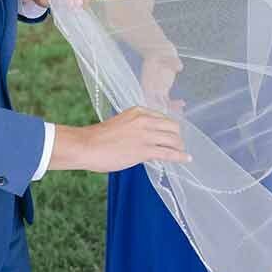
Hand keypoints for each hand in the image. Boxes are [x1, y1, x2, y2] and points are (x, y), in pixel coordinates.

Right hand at [50, 107, 189, 172]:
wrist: (85, 146)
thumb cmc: (97, 138)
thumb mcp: (120, 124)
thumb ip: (135, 128)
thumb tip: (144, 140)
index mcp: (138, 111)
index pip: (162, 117)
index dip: (170, 127)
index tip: (172, 134)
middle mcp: (144, 120)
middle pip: (172, 126)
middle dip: (177, 137)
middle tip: (178, 145)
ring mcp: (145, 134)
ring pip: (173, 139)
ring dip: (179, 147)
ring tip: (182, 153)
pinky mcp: (144, 150)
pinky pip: (169, 153)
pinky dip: (180, 156)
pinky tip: (186, 159)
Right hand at [141, 48, 183, 111]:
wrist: (160, 51)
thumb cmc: (160, 52)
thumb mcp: (166, 55)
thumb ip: (173, 62)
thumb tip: (180, 66)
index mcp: (147, 81)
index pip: (148, 96)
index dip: (154, 103)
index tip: (163, 109)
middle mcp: (151, 88)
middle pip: (155, 103)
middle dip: (163, 110)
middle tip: (173, 115)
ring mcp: (157, 90)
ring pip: (162, 104)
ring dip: (170, 109)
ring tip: (181, 112)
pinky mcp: (164, 90)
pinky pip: (168, 101)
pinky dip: (174, 104)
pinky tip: (183, 104)